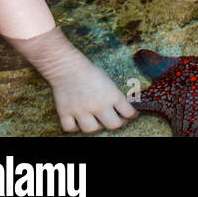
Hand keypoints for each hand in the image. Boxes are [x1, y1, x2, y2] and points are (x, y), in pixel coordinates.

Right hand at [5, 26, 136, 132]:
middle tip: (117, 120)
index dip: (131, 115)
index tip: (130, 114)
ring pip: (92, 129)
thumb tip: (123, 106)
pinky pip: (71, 128)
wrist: (67, 67)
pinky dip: (75, 127)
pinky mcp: (65, 112)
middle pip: (113, 124)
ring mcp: (81, 110)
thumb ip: (115, 95)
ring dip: (95, 126)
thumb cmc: (89, 71)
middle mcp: (98, 105)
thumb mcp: (108, 80)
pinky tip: (78, 121)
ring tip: (96, 120)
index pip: (128, 112)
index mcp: (111, 95)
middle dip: (117, 123)